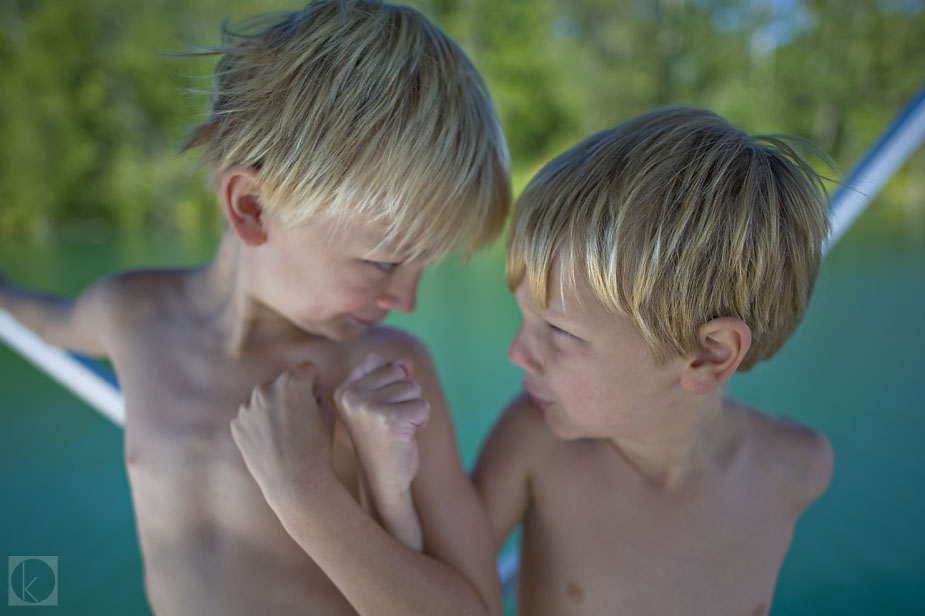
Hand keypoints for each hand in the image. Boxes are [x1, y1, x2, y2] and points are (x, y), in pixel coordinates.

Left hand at [231, 362, 334, 513]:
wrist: (295, 484)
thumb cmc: (318, 448)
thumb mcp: (328, 413)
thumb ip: (315, 391)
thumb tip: (303, 387)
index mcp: (292, 382)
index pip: (307, 369)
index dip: (316, 385)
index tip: (315, 403)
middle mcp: (266, 388)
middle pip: (284, 381)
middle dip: (293, 394)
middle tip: (301, 422)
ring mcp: (248, 406)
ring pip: (266, 398)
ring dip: (275, 408)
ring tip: (286, 435)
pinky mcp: (237, 423)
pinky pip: (253, 415)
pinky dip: (261, 424)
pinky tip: (272, 442)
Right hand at [334, 353, 430, 507]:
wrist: (382, 480)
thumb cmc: (382, 440)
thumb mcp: (380, 403)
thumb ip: (390, 376)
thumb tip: (406, 362)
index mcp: (343, 390)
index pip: (378, 361)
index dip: (388, 384)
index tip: (377, 411)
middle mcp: (351, 397)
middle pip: (398, 373)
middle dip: (404, 396)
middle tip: (390, 423)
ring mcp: (368, 408)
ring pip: (413, 388)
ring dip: (413, 409)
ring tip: (397, 430)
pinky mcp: (391, 420)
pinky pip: (422, 405)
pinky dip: (421, 421)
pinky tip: (405, 437)